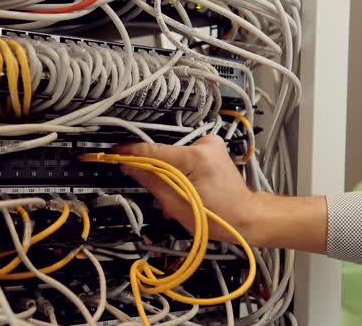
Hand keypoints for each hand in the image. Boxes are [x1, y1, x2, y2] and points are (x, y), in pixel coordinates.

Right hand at [113, 135, 259, 244]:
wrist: (247, 217)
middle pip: (162, 153)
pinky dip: (177, 171)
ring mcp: (209, 145)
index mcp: (195, 157)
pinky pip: (182, 156)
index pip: (153, 151)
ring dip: (166, 173)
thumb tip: (131, 167)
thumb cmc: (219, 216)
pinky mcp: (210, 149)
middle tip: (153, 192)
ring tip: (174, 195)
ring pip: (171, 156)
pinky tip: (184, 188)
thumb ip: (152, 182)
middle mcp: (204, 145)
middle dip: (152, 171)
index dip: (131, 153)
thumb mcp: (177, 205)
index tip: (115, 153)